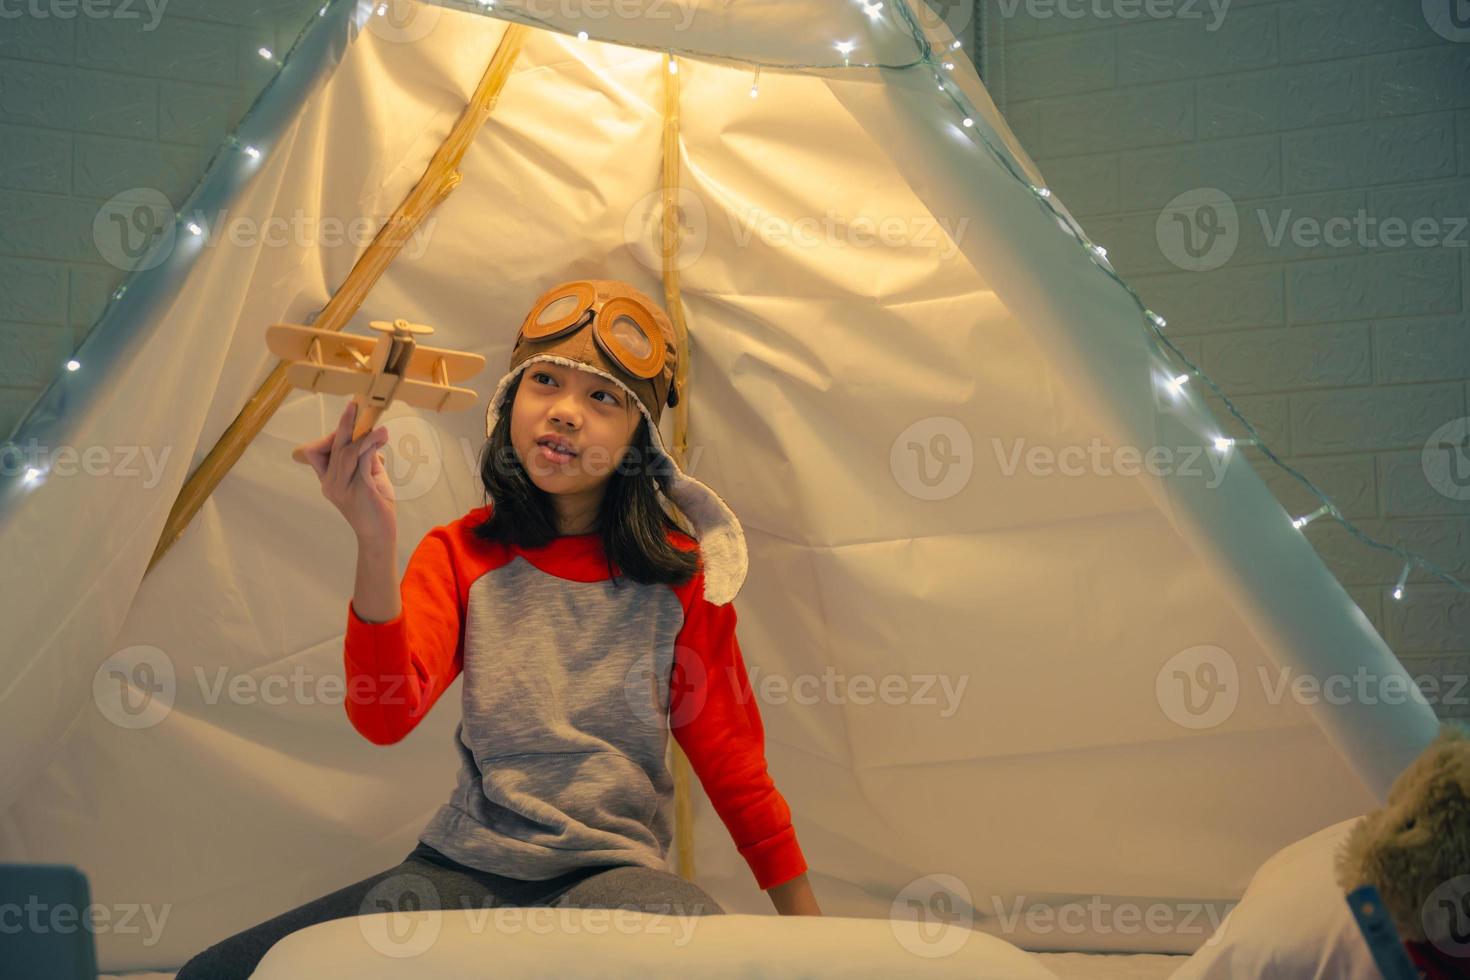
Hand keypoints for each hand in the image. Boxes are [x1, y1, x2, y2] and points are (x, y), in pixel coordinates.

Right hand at [296, 402, 395, 545]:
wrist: (379, 535)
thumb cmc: (375, 507)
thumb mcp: (369, 479)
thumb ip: (367, 460)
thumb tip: (372, 439)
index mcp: (328, 480)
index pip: (316, 453)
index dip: (332, 436)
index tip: (352, 423)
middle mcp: (330, 483)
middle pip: (333, 447)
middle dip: (345, 424)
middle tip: (354, 405)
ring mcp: (342, 487)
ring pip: (347, 452)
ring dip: (363, 435)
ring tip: (378, 424)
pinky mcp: (358, 489)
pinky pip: (362, 460)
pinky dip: (371, 445)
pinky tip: (381, 436)